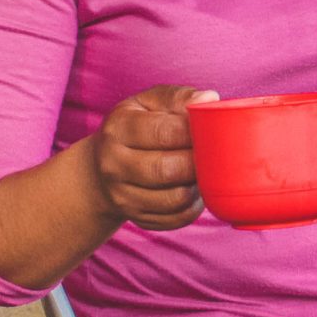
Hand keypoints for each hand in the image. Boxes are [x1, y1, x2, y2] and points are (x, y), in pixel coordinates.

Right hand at [89, 86, 217, 232]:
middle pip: (167, 169)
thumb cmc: (137, 127)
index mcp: (118, 128)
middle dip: (198, 163)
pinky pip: (176, 218)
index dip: (195, 132)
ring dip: (197, 187)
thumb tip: (209, 99)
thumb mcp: (149, 103)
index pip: (164, 132)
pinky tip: (193, 190)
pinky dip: (193, 206)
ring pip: (175, 199)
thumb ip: (178, 98)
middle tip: (213, 155)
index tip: (210, 130)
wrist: (102, 168)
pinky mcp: (137, 218)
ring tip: (202, 172)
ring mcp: (122, 196)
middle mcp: (113, 164)